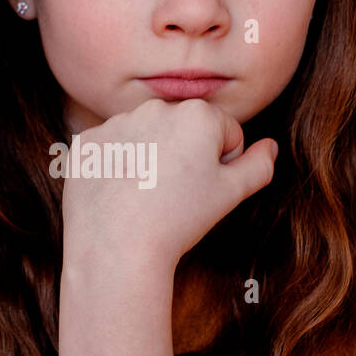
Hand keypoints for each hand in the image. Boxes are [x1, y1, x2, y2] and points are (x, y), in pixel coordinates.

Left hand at [60, 97, 277, 270]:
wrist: (117, 248)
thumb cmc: (179, 220)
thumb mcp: (232, 194)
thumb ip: (259, 165)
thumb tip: (269, 147)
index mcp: (197, 114)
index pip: (225, 132)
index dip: (222, 164)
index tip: (204, 189)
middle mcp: (154, 108)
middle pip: (184, 130)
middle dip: (186, 155)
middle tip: (175, 195)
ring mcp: (115, 124)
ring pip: (146, 138)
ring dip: (151, 159)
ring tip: (146, 197)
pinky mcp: (86, 144)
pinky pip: (111, 151)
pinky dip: (117, 170)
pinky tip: (119, 196)